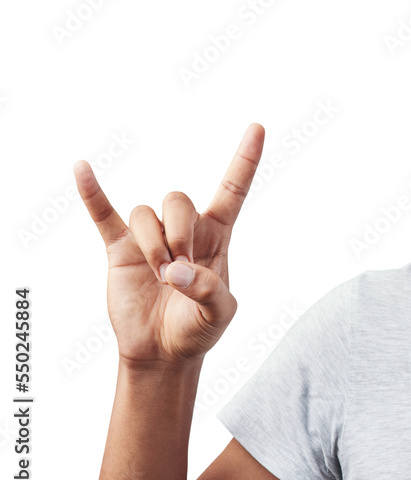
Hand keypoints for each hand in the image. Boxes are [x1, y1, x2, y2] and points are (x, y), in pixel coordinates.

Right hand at [74, 123, 264, 368]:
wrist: (163, 353)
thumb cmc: (198, 330)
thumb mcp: (220, 314)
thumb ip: (208, 290)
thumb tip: (177, 272)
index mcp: (218, 235)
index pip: (234, 187)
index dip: (246, 158)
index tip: (259, 127)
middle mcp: (185, 228)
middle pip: (178, 199)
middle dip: (178, 233)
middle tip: (179, 270)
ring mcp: (151, 236)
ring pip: (146, 213)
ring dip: (152, 245)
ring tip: (159, 276)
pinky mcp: (120, 248)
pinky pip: (104, 213)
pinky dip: (92, 192)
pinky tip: (82, 168)